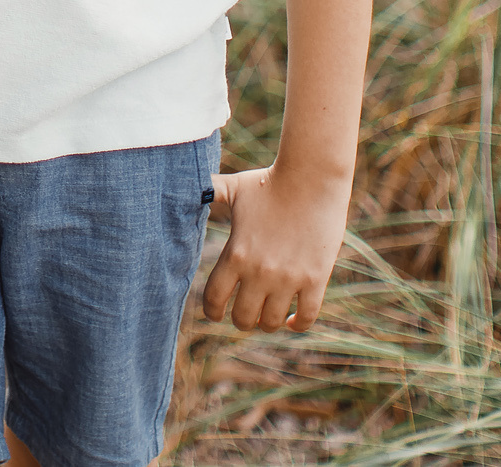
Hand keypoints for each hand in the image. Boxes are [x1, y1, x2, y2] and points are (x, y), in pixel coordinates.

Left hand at [201, 165, 348, 331]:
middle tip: (245, 313)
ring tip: (267, 314)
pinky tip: (291, 319)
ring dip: (267, 322)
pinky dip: (297, 324)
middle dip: (241, 319)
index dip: (212, 311)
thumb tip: (185, 187)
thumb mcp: (233, 188)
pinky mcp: (315, 279)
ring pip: (271, 322)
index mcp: (236, 254)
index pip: (213, 299)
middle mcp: (259, 271)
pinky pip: (306, 317)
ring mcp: (288, 278)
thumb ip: (209, 194)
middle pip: (243, 318)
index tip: (216, 313)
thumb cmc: (270, 181)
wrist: (312, 177)